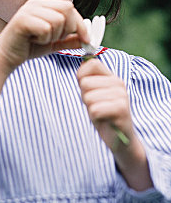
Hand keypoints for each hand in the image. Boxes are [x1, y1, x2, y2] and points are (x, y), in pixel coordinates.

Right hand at [0, 0, 88, 72]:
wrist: (7, 57)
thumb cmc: (28, 47)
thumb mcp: (53, 43)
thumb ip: (69, 39)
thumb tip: (88, 39)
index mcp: (43, 5)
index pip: (69, 7)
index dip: (81, 24)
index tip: (87, 40)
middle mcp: (36, 3)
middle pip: (67, 9)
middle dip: (69, 28)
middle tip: (55, 39)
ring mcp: (28, 10)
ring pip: (58, 20)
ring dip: (53, 36)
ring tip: (40, 39)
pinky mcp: (22, 20)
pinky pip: (46, 28)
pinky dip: (43, 39)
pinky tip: (33, 41)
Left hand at [77, 59, 152, 189]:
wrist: (120, 139)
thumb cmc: (103, 115)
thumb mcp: (93, 94)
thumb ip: (88, 79)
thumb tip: (82, 63)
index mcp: (111, 77)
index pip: (92, 63)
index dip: (82, 75)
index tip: (86, 89)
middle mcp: (118, 83)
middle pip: (85, 83)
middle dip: (85, 97)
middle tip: (96, 106)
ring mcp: (121, 96)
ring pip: (88, 97)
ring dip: (90, 108)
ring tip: (100, 113)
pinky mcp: (121, 109)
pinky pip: (94, 109)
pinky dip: (94, 117)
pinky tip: (103, 120)